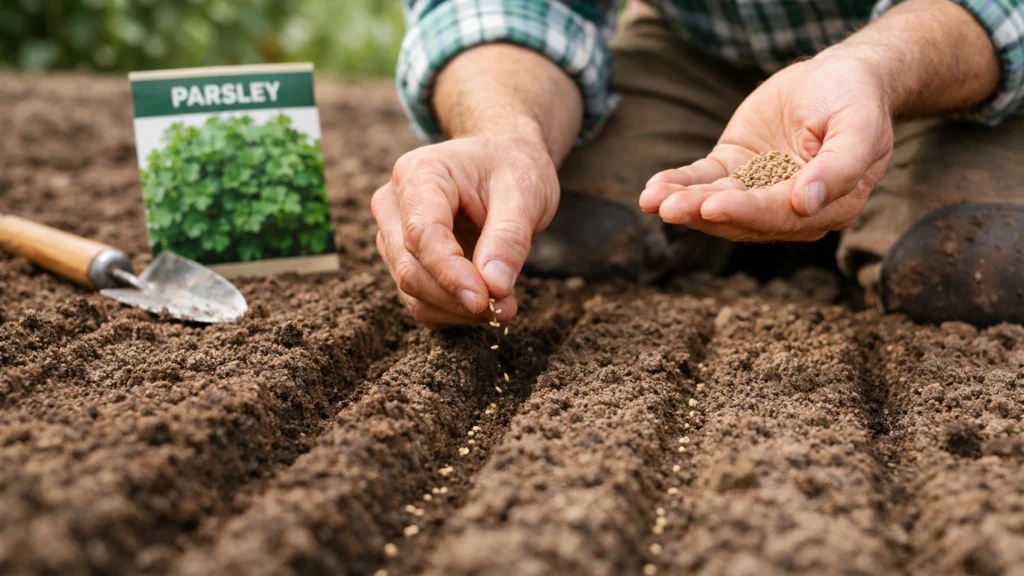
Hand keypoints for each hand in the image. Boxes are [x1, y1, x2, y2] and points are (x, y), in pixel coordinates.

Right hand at [372, 133, 558, 329]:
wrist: (502, 162)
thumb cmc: (512, 168)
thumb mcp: (526, 193)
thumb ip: (510, 238)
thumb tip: (494, 287)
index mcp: (419, 174)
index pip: (422, 234)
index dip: (450, 274)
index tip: (485, 300)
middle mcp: (393, 204)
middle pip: (410, 268)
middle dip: (457, 298)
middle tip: (506, 307)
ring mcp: (392, 234)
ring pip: (412, 290)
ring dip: (457, 309)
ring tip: (505, 304)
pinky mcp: (403, 259)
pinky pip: (419, 301)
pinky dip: (452, 312)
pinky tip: (487, 301)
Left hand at [639, 51, 895, 241]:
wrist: (841, 75)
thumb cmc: (857, 100)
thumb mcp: (859, 127)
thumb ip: (840, 167)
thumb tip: (806, 204)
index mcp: (827, 206)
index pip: (780, 215)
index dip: (746, 211)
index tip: (713, 207)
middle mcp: (789, 207)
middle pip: (741, 216)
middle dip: (703, 213)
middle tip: (670, 209)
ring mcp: (758, 188)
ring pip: (716, 202)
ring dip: (683, 203)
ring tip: (652, 200)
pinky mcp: (734, 169)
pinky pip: (702, 180)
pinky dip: (677, 184)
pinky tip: (652, 190)